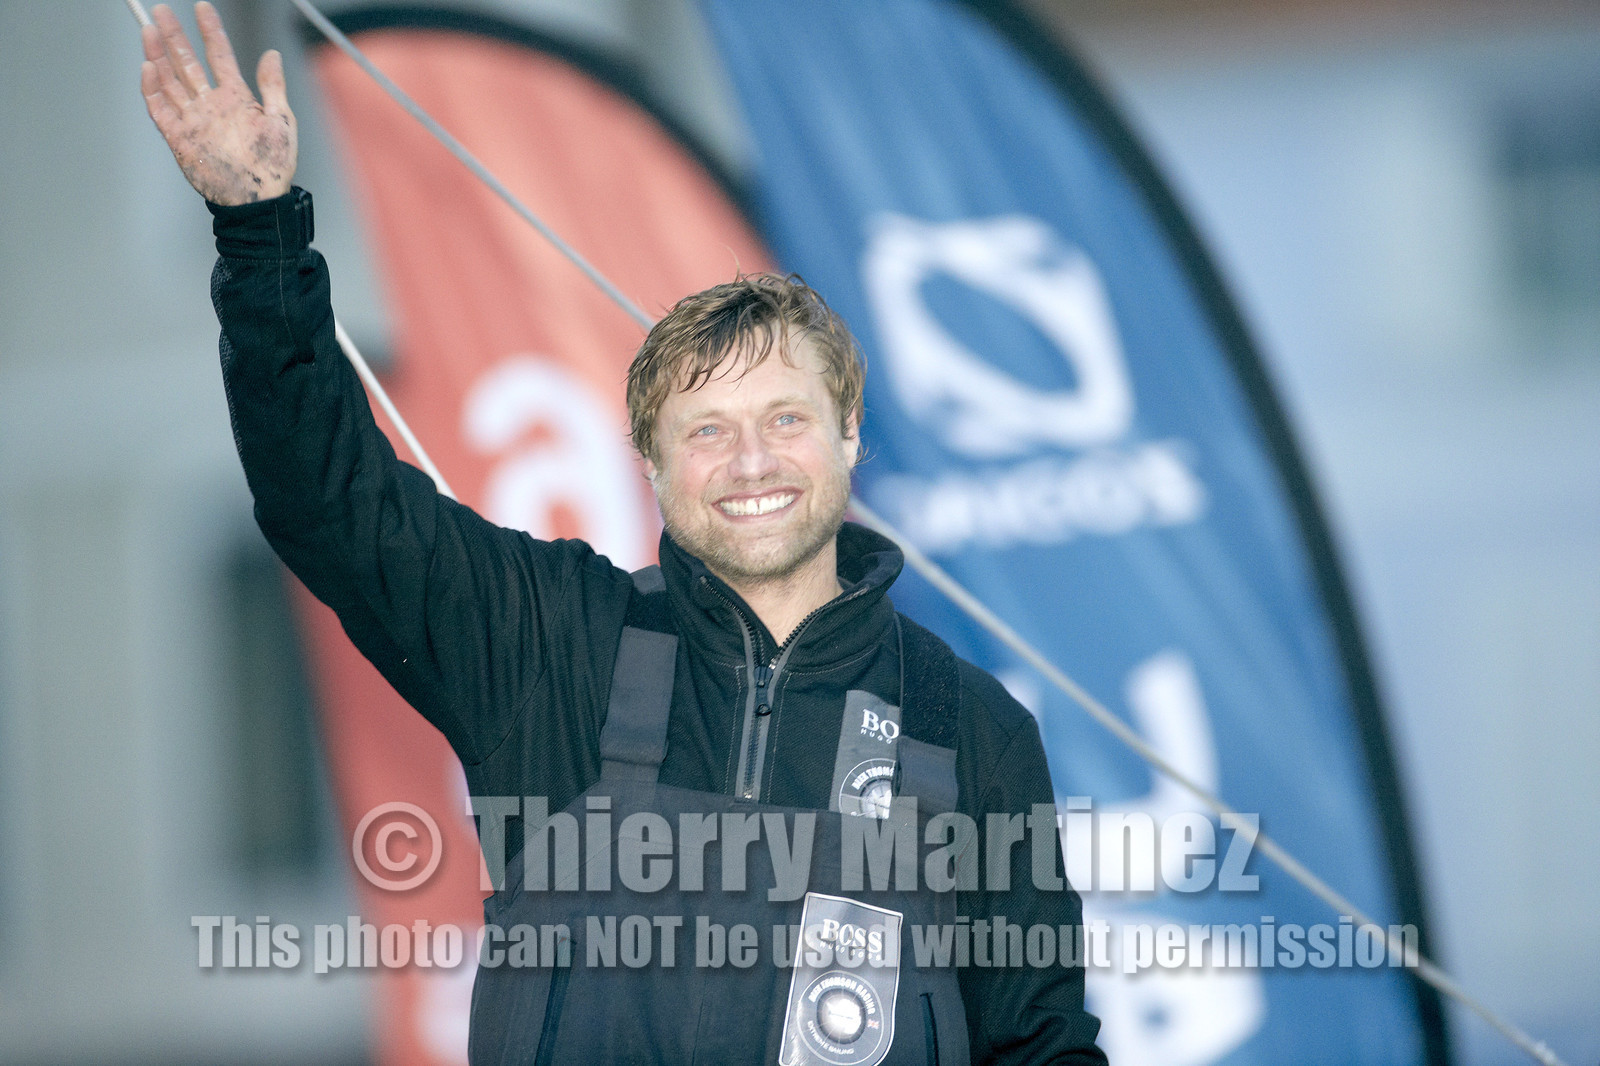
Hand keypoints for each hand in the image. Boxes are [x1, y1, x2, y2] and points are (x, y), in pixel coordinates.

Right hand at [140, 2, 296, 205]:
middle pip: (186, 63)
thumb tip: (271, 54)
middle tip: (162, 11)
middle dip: (173, 36)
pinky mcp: (179, 137)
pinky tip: (148, 67)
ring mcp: (194, 119)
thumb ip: (273, 86)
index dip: (211, 31)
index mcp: (236, 98)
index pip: (219, 56)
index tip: (202, 8)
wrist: (258, 201)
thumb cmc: (274, 165)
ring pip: (170, 80)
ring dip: (157, 55)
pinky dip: (152, 89)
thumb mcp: (282, 121)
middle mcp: (211, 104)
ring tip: (149, 30)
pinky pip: (160, 108)